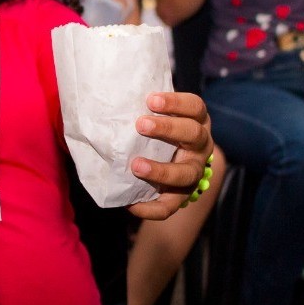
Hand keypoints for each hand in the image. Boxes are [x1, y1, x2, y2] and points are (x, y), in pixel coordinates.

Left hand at [127, 92, 214, 219]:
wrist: (169, 160)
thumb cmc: (154, 129)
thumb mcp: (154, 115)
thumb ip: (139, 108)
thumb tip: (102, 96)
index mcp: (195, 121)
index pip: (195, 107)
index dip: (176, 103)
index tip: (150, 100)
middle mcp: (200, 146)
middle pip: (194, 135)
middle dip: (168, 129)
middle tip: (141, 124)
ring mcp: (194, 171)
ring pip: (187, 173)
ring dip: (162, 170)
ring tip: (136, 165)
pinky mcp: (182, 195)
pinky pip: (171, 206)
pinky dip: (151, 208)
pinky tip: (130, 204)